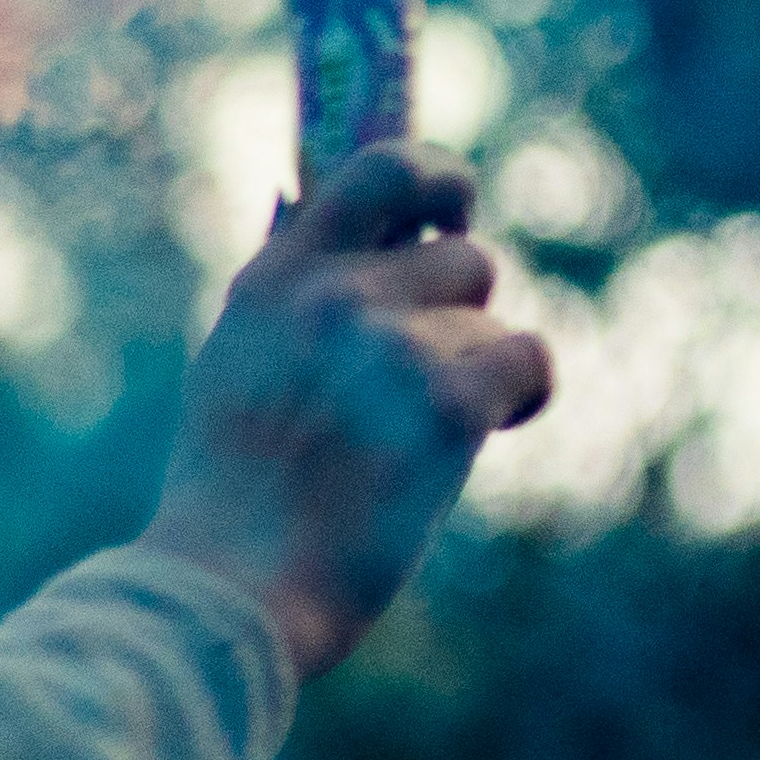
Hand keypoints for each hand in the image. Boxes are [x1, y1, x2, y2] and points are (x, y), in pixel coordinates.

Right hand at [145, 140, 555, 672]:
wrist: (230, 591)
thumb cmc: (231, 499)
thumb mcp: (233, 370)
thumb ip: (291, 298)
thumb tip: (354, 225)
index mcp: (271, 282)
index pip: (382, 168)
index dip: (438, 179)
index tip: (451, 213)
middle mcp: (329, 296)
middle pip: (463, 258)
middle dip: (457, 316)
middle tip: (418, 384)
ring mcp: (386, 346)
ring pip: (489, 319)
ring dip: (475, 370)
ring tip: (420, 435)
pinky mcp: (443, 403)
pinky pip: (528, 360)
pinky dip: (519, 400)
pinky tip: (485, 433)